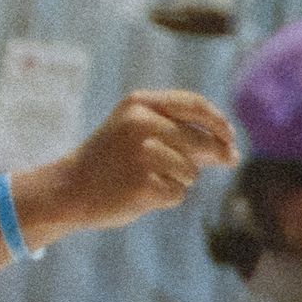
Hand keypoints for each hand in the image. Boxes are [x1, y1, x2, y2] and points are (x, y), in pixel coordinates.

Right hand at [24, 88, 238, 237]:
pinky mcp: (143, 185)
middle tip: (189, 168)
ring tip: (147, 178)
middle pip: (201, 141)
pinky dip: (166, 197)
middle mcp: (140, 124)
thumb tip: (232, 153)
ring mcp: (141, 155)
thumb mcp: (139, 134)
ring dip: (180, 180)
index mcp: (139, 104)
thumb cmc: (112, 160)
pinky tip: (141, 193)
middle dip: (207, 157)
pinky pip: (178, 193)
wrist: (69, 189)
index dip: (218, 121)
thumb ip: (183, 136)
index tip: (230, 136)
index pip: (194, 104)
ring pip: (191, 170)